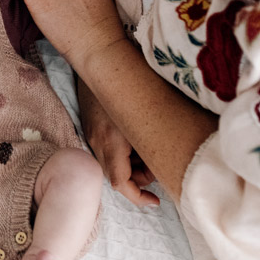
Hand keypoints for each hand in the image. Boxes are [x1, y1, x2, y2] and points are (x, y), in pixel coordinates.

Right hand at [78, 79, 158, 207]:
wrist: (97, 58)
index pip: (121, 184)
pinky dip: (122, 151)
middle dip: (139, 177)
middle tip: (155, 163)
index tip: (156, 201)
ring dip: (132, 163)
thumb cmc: (128, 82)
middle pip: (118, 175)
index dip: (138, 197)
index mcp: (112, 143)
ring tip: (146, 144)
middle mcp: (98, 142)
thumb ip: (155, 142)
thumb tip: (169, 162)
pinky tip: (133, 135)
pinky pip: (107, 149)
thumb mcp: (148, 115)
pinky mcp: (91, 126)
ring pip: (113, 163)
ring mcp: (91, 133)